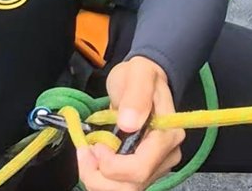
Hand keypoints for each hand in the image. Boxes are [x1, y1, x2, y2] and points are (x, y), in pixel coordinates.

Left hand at [77, 56, 183, 190]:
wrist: (142, 79)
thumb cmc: (141, 75)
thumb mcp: (138, 73)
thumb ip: (136, 95)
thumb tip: (128, 123)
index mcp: (167, 135)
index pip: (141, 167)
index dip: (113, 165)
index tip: (96, 146)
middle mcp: (165, 156)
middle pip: (132, 185)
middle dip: (100, 176)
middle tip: (84, 152)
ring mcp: (154, 165)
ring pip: (124, 190)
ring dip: (97, 179)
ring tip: (86, 155)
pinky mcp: (141, 168)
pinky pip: (119, 185)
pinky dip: (100, 177)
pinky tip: (93, 159)